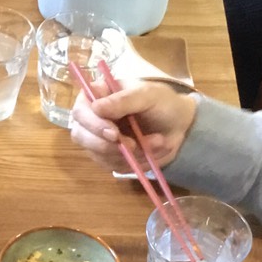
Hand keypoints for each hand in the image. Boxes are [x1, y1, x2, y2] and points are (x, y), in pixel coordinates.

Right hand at [69, 78, 197, 172]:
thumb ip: (124, 100)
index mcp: (98, 95)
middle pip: (80, 135)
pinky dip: (133, 162)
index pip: (81, 110)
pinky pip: (111, 166)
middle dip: (106, 145)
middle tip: (132, 146)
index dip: (92, 124)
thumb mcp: (148, 95)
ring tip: (156, 142)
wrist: (180, 126)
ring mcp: (99, 139)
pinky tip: (150, 152)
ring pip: (97, 154)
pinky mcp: (109, 157)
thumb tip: (96, 107)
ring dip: (127, 154)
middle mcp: (93, 117)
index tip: (114, 134)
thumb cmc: (163, 104)